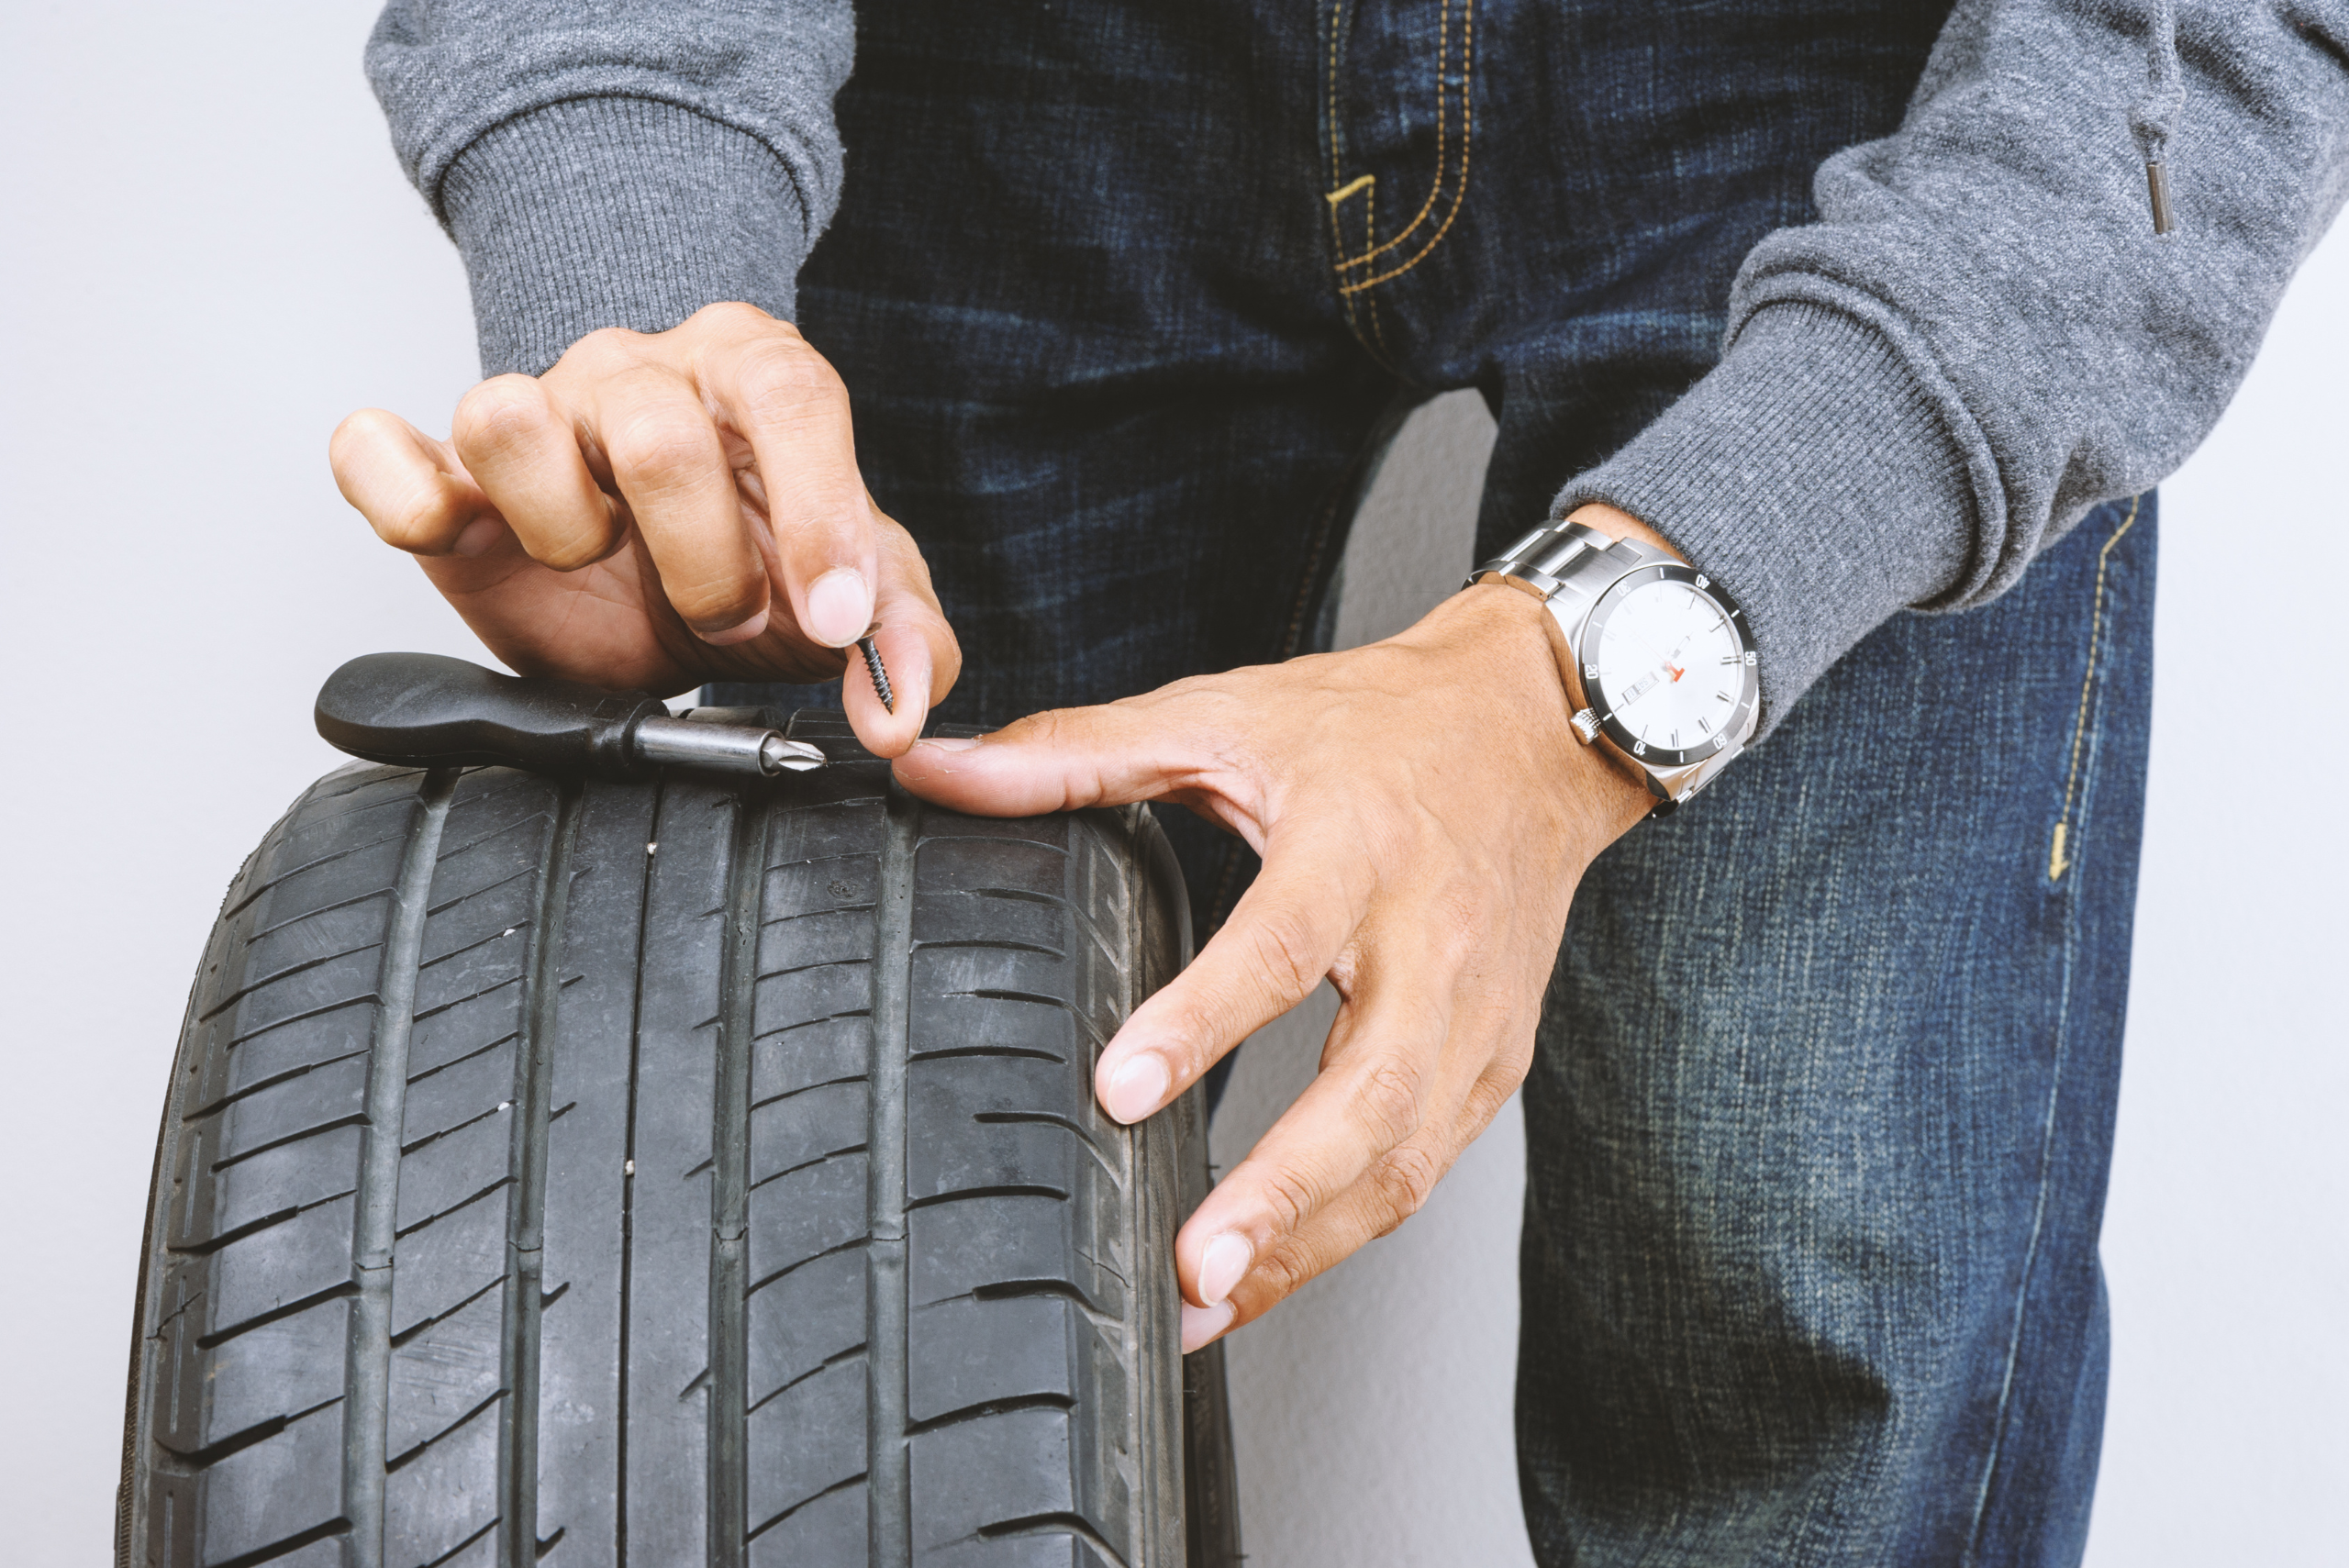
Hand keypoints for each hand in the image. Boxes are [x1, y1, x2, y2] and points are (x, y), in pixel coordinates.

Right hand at [328, 303, 959, 755]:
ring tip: (600, 563)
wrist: (664, 577)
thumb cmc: (765, 557)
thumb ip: (905, 642)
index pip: (790, 394)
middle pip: (654, 430)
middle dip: (701, 555)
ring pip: (509, 418)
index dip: (819, 510)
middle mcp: (637, 373)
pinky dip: (399, 491)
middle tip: (724, 612)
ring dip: (566, 527)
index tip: (831, 614)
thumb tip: (898, 708)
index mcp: (752, 373)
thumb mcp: (862, 599)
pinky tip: (458, 532)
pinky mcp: (442, 476)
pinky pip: (379, 451)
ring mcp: (535, 412)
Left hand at [892, 570, 1656, 1350]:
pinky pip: (1423, 1170)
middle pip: (1373, 1092)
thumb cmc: (1384, 726)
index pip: (1281, 945)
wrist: (1536, 727)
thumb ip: (1078, 753)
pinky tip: (1268, 1275)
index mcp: (1358, 845)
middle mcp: (1431, 941)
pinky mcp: (1494, 1064)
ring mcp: (1475, 1016)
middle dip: (1281, 1194)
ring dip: (1308, 1245)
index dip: (1203, 1021)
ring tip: (1209, 1303)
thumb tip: (941, 768)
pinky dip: (1345, 1234)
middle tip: (1194, 1265)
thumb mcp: (1227, 716)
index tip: (1124, 1090)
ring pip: (1405, 1158)